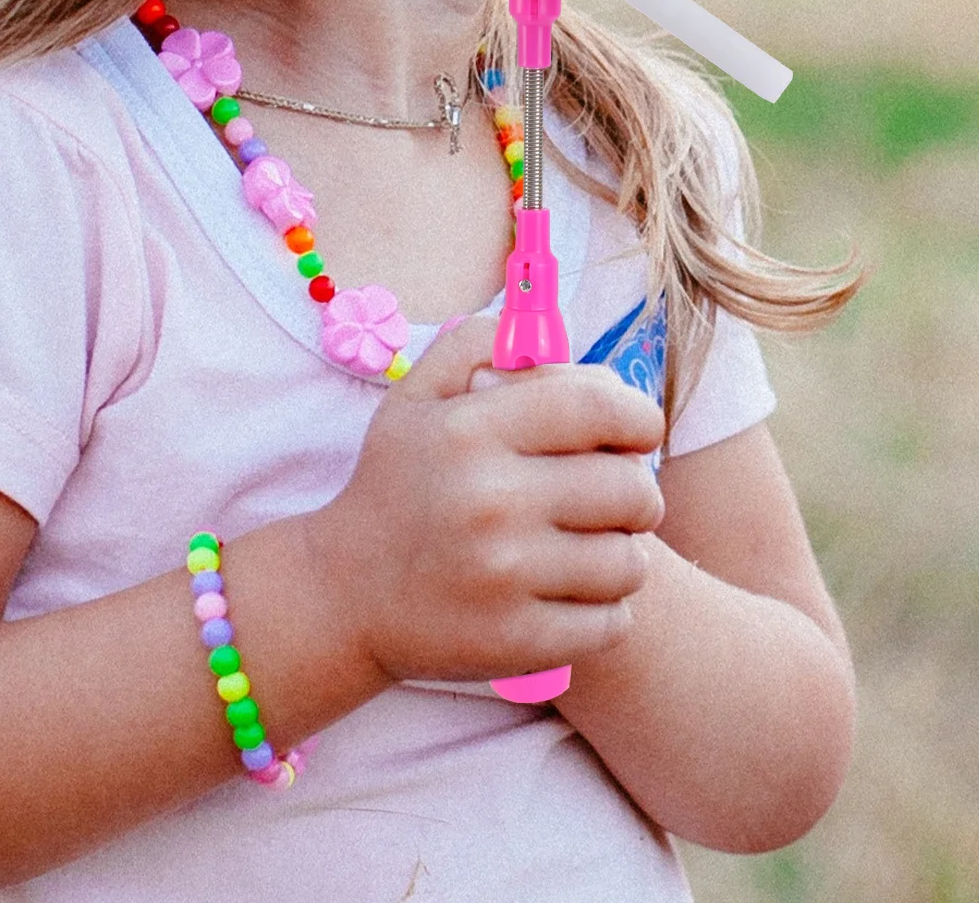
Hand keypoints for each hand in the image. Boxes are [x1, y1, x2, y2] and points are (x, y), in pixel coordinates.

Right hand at [305, 314, 666, 683]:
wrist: (339, 595)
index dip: (639, 418)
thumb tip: (556, 336)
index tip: (639, 433)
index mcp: (472, 429)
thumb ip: (482, 344)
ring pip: (630, 561)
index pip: (601, 407)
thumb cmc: (398, 482)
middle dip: (636, 492)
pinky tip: (571, 593)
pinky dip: (605, 609)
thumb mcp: (418, 394)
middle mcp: (489, 500)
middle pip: (631, 489)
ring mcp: (502, 577)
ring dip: (621, 554)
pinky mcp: (514, 641)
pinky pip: (613, 621)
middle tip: (612, 498)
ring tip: (588, 547)